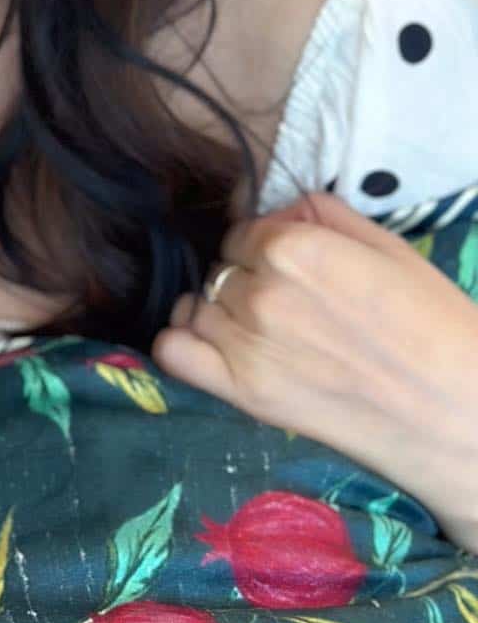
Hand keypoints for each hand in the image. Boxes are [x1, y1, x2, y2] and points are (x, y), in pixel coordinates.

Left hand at [151, 190, 477, 548]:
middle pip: (219, 269)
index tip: (293, 271)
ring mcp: (244, 343)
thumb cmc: (435, 326)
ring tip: (262, 331)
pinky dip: (183, 343)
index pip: (242, 232)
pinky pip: (173, 352)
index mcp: (293, 247)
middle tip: (290, 307)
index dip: (265, 248)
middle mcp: (259, 290)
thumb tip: (271, 208)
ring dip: (218, 312)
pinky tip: (215, 348)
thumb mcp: (386, 247)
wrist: (459, 414)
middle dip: (244, 280)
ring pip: (195, 306)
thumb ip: (318, 214)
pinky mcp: (242, 392)